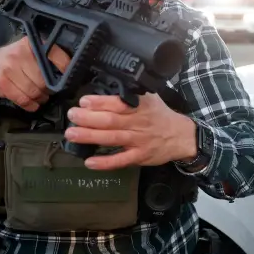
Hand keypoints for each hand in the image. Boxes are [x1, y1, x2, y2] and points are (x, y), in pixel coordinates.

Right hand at [0, 36, 70, 111]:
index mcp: (30, 44)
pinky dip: (30, 105)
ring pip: (35, 91)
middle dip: (49, 90)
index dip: (64, 69)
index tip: (66, 79)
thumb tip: (66, 75)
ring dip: (40, 99)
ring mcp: (9, 67)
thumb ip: (43, 59)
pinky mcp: (2, 82)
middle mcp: (20, 53)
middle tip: (47, 93)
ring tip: (39, 99)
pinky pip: (23, 99)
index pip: (55, 55)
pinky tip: (31, 105)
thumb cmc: (10, 62)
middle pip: (45, 79)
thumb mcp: (26, 53)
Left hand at [65, 94, 197, 170]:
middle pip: (111, 120)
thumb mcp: (149, 98)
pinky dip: (105, 162)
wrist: (181, 136)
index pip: (118, 103)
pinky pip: (120, 160)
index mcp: (141, 106)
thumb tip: (103, 91)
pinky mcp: (140, 156)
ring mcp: (139, 141)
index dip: (100, 102)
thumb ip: (130, 95)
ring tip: (72, 134)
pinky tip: (89, 162)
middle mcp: (139, 122)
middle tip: (72, 116)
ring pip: (112, 138)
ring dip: (90, 136)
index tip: (84, 102)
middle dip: (88, 118)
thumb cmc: (160, 116)